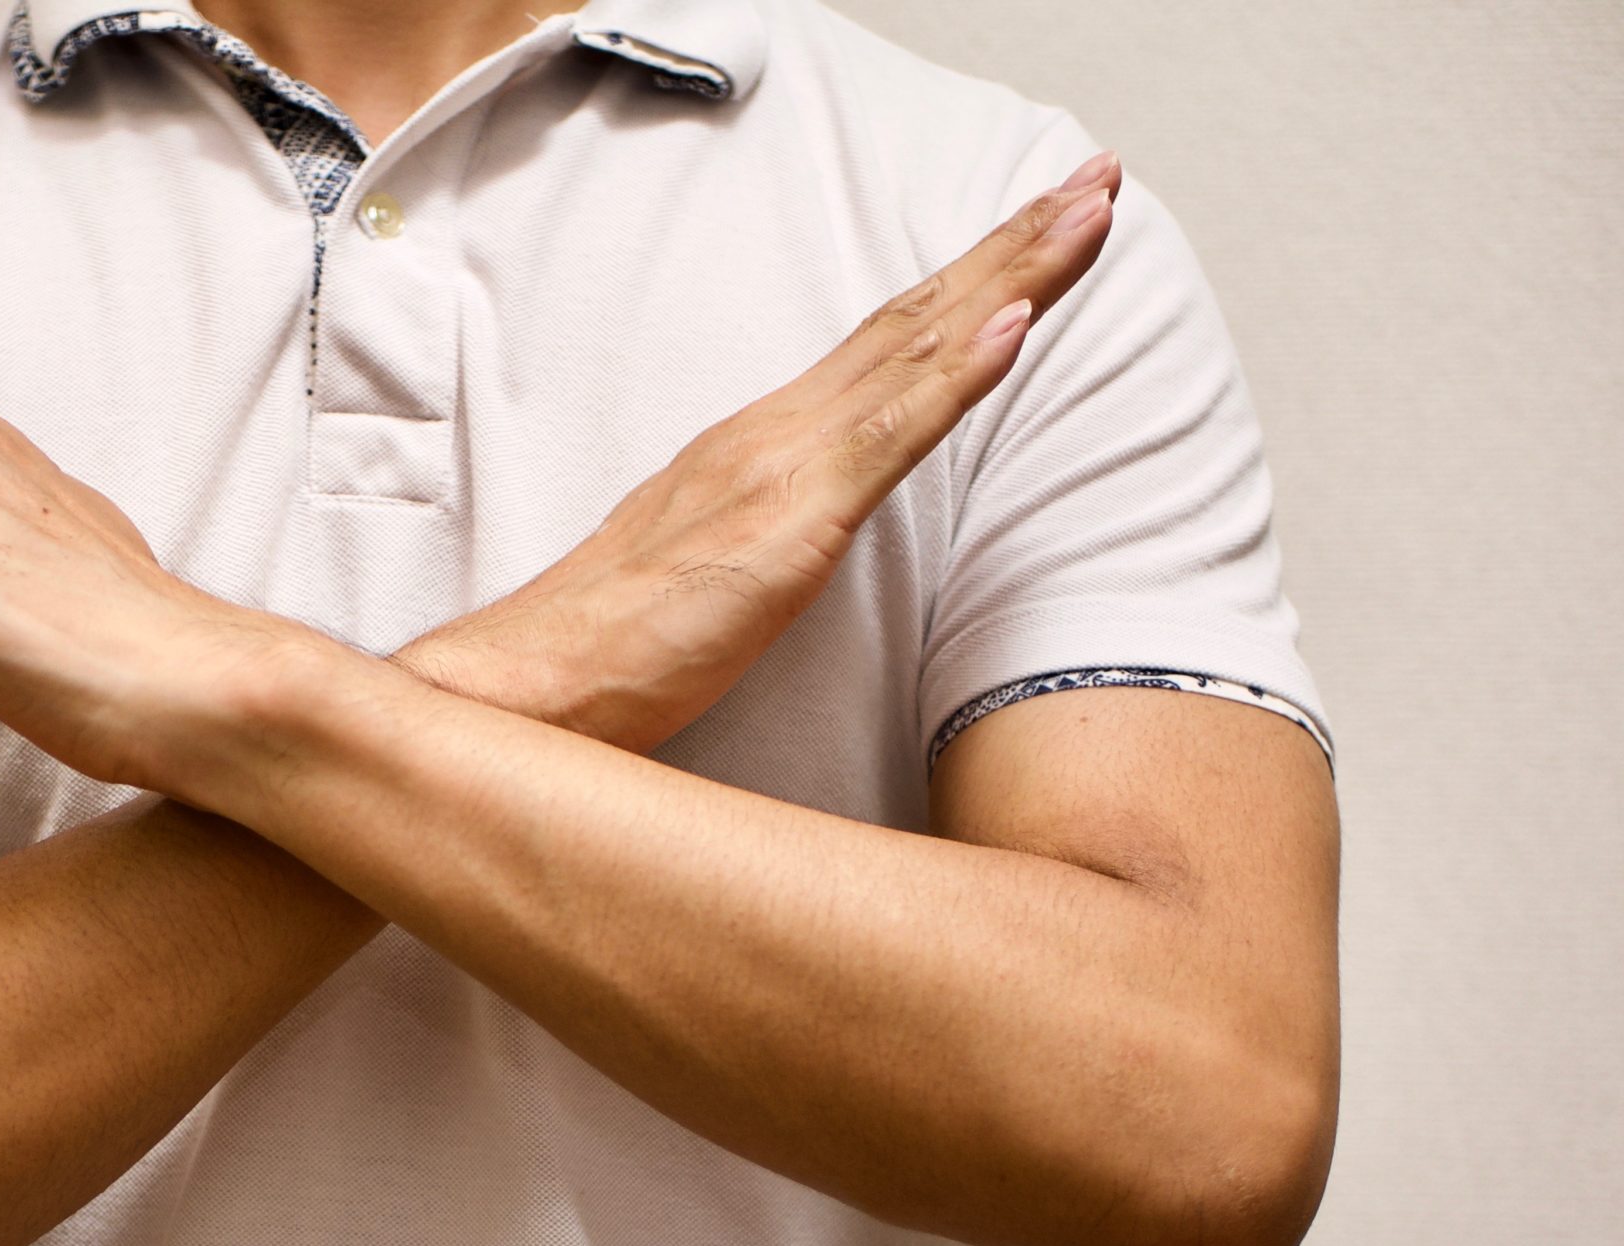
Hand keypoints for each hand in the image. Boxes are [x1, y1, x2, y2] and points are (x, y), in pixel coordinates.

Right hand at [398, 151, 1125, 754]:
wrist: (532, 683)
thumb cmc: (611, 646)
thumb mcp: (711, 571)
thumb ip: (764, 531)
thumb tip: (809, 524)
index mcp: (762, 445)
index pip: (888, 345)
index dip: (972, 283)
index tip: (1045, 229)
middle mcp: (775, 433)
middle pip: (914, 322)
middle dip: (1015, 247)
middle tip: (1095, 177)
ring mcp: (782, 469)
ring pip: (916, 355)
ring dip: (1012, 277)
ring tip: (1086, 212)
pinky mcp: (787, 524)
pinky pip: (886, 440)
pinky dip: (955, 378)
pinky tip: (1015, 324)